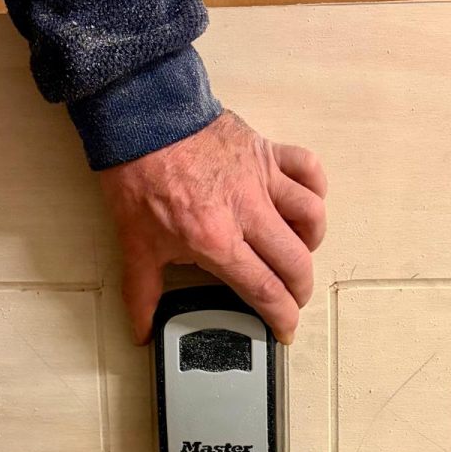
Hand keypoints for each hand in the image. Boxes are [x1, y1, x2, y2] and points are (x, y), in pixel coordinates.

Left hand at [97, 110, 327, 343]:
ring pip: (311, 216)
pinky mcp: (266, 151)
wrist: (140, 120)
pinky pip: (308, 168)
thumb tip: (143, 331)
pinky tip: (304, 202)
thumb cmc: (138, 178)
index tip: (285, 329)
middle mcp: (246, 211)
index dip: (282, 316)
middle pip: (295, 261)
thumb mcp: (135, 244)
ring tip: (297, 250)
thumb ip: (142, 293)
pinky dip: (315, 187)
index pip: (264, 289)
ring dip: (310, 241)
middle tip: (291, 297)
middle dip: (299, 289)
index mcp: (216, 240)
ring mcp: (261, 178)